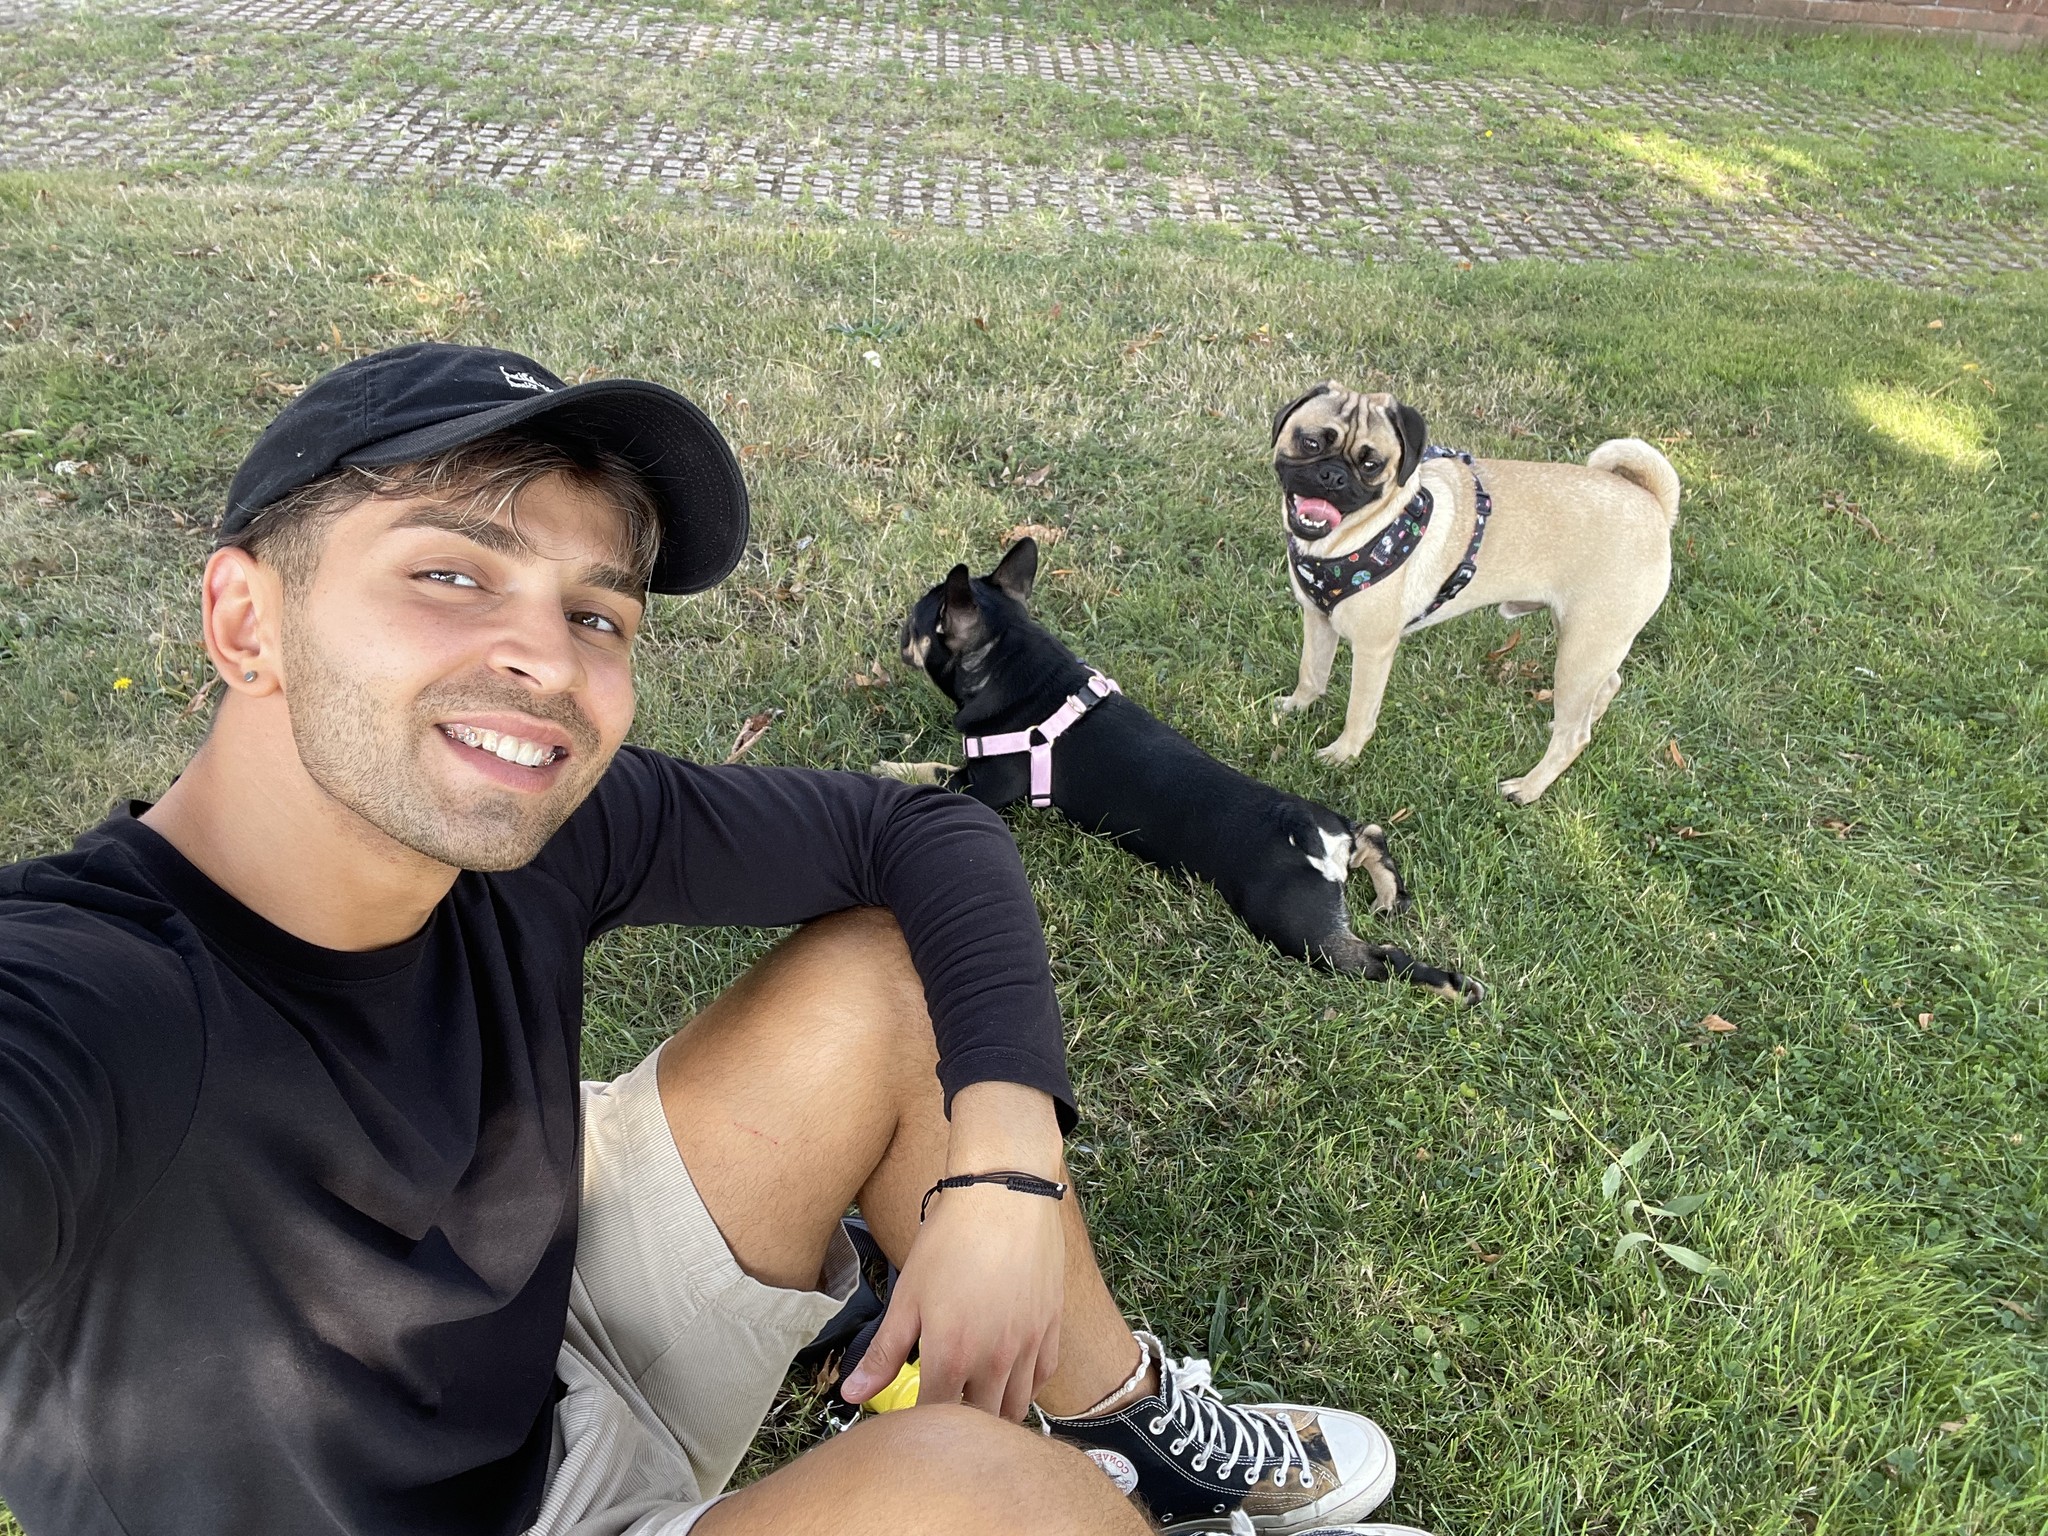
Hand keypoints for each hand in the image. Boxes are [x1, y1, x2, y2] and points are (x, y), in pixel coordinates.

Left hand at [841, 1082, 1066, 1421]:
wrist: (1004, 1194)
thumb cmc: (950, 1240)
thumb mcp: (908, 1295)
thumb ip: (883, 1353)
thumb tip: (851, 1396)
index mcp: (953, 1354)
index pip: (935, 1416)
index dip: (919, 1423)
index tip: (909, 1417)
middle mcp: (995, 1359)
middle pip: (979, 1422)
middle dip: (957, 1425)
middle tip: (940, 1415)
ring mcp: (1029, 1345)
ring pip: (1015, 1407)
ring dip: (993, 1414)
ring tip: (973, 1406)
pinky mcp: (1051, 1326)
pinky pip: (1043, 1376)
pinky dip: (1025, 1387)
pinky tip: (1008, 1379)